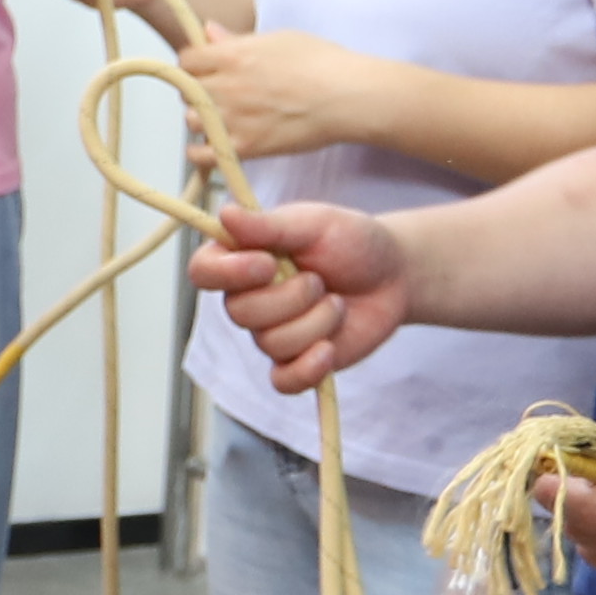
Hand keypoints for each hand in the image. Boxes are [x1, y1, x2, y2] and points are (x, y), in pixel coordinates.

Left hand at [182, 27, 393, 160]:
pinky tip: (213, 145)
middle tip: (217, 93)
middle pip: (187, 90)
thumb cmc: (323, 63)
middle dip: (198, 90)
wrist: (348, 97)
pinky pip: (203, 154)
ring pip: (192, 120)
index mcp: (233, 55)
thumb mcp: (279, 39)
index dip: (194, 64)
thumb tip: (209, 32)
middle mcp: (227, 86)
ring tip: (221, 118)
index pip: (187, 59)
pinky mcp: (246, 146)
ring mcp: (234, 118)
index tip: (204, 68)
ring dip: (202, 119)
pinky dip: (202, 152)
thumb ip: (237, 40)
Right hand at [188, 200, 408, 391]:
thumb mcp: (314, 224)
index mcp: (243, 258)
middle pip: (240, 313)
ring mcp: (271, 333)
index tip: (268, 264)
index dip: (228, 273)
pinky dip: (307, 369)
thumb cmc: (351, 242)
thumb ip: (268, 226)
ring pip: (271, 343)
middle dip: (291, 297)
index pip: (203, 271)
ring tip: (337, 303)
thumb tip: (225, 214)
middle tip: (320, 280)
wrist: (392, 277)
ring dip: (316, 322)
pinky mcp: (295, 363)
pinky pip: (283, 381)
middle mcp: (249, 297)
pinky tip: (328, 350)